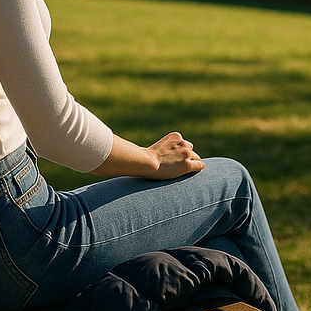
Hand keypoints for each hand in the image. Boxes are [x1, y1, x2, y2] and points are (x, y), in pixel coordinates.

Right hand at [90, 131, 204, 178]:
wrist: (144, 163)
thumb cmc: (140, 157)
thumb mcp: (146, 148)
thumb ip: (146, 148)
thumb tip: (110, 144)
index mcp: (175, 135)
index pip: (184, 143)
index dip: (180, 152)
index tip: (172, 159)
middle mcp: (183, 142)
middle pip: (191, 149)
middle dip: (186, 157)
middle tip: (176, 166)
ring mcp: (187, 153)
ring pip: (196, 158)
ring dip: (190, 164)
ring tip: (179, 171)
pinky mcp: (188, 164)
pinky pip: (200, 166)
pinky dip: (197, 170)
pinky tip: (189, 174)